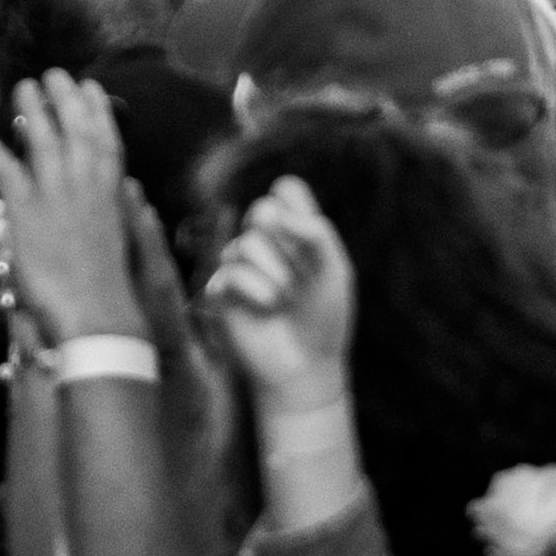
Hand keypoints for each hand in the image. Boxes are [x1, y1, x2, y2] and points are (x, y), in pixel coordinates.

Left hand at [0, 73, 147, 345]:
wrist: (98, 313)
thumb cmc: (114, 284)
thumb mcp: (124, 235)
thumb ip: (122, 206)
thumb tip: (128, 188)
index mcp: (113, 188)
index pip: (105, 136)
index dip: (95, 108)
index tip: (88, 86)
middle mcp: (85, 181)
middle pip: (73, 126)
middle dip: (62, 96)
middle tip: (52, 74)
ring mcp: (55, 192)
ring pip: (40, 136)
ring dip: (30, 108)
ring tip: (21, 88)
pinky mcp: (25, 211)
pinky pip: (5, 170)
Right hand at [199, 173, 357, 412]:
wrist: (305, 366)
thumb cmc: (324, 317)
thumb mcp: (334, 271)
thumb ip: (315, 233)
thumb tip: (275, 213)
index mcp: (294, 229)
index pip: (286, 189)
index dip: (297, 208)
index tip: (313, 240)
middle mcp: (264, 241)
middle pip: (262, 209)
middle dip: (287, 246)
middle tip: (300, 278)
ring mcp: (240, 264)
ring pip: (247, 243)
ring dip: (276, 275)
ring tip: (285, 301)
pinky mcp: (220, 289)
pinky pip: (231, 273)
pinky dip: (257, 292)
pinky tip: (267, 310)